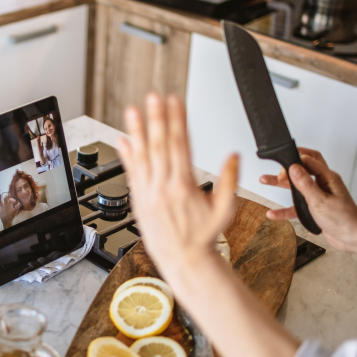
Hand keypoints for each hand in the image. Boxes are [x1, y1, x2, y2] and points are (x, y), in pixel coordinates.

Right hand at [0, 195, 19, 227]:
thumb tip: (19, 203)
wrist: (7, 220)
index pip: (10, 200)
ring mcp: (1, 208)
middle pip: (5, 200)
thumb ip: (17, 207)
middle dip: (7, 197)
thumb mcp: (15, 211)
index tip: (14, 200)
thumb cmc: (11, 216)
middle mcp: (5, 205)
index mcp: (9, 205)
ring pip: (0, 202)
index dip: (12, 199)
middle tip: (8, 194)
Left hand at [117, 93, 238, 273]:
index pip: (179, 145)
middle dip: (156, 118)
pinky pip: (131, 174)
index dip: (177, 121)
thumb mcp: (226, 210)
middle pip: (158, 146)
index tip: (175, 102)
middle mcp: (163, 188)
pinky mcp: (138, 200)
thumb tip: (233, 156)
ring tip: (132, 111)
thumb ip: (230, 181)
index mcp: (184, 187)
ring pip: (141, 156)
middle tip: (153, 97)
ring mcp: (148, 194)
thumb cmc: (203, 236)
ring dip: (137, 131)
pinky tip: (123, 140)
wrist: (183, 259)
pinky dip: (127, 156)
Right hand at [259, 148, 356, 251]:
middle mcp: (323, 184)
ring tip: (265, 180)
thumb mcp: (321, 201)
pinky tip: (273, 213)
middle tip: (276, 172)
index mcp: (328, 178)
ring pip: (296, 187)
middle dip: (287, 167)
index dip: (295, 160)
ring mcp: (318, 196)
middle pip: (302, 169)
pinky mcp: (313, 208)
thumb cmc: (344, 220)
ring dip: (281, 184)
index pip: (310, 160)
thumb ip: (306, 184)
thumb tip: (294, 167)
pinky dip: (284, 209)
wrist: (352, 238)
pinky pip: (295, 206)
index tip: (282, 166)